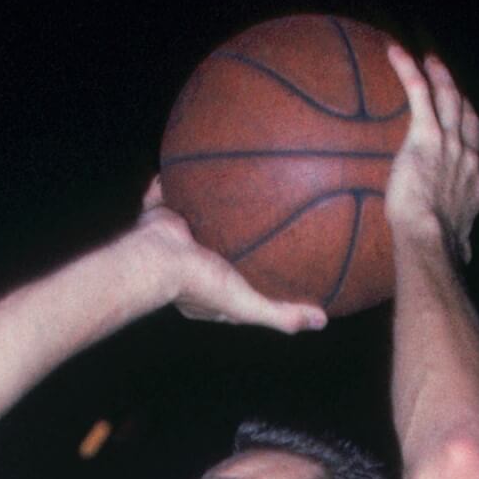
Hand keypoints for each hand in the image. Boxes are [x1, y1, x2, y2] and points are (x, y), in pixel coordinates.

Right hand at [132, 180, 327, 332]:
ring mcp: (177, 235)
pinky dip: (179, 179)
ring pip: (200, 215)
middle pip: (221, 244)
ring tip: (237, 182)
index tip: (275, 262)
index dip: (255, 273)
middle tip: (263, 218)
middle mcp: (192, 261)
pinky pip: (173, 190)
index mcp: (207, 287)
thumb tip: (321, 321)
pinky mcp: (163, 212)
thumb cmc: (199, 284)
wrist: (157, 257)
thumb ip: (280, 314)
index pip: (238, 281)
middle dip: (236, 234)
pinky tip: (201, 157)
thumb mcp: (246, 305)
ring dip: (213, 203)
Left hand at [383, 46, 478, 263]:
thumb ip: (457, 239)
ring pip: (450, 97)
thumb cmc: (435, 248)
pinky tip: (396, 52)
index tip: (461, 127)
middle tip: (448, 80)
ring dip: (440, 74)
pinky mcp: (427, 136)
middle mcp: (469, 156)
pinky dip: (409, 70)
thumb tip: (460, 256)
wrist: (429, 240)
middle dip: (459, 95)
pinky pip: (420, 93)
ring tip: (430, 58)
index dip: (469, 134)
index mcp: (476, 181)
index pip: (475, 149)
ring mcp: (451, 143)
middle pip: (468, 115)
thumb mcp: (456, 243)